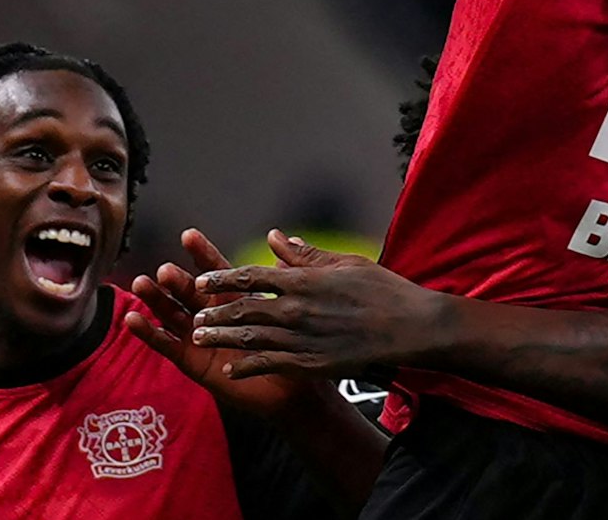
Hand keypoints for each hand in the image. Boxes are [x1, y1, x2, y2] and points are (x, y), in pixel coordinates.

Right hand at [128, 228, 305, 417]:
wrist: (291, 389)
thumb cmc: (290, 348)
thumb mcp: (286, 310)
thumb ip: (283, 277)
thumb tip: (291, 239)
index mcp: (234, 297)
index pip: (216, 271)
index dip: (203, 253)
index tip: (189, 235)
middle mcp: (213, 314)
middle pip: (189, 291)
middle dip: (176, 279)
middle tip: (164, 270)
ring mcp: (199, 337)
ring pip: (172, 313)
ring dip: (156, 299)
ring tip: (141, 284)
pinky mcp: (191, 361)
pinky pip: (167, 345)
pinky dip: (150, 332)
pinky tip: (133, 320)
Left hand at [192, 231, 450, 378]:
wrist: (412, 328)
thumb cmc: (384, 290)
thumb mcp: (346, 263)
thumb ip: (305, 253)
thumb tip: (275, 236)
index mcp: (305, 280)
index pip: (252, 276)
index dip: (223, 279)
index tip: (202, 280)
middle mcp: (298, 309)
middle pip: (244, 309)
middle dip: (216, 311)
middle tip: (194, 313)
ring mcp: (304, 339)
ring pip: (251, 339)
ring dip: (222, 338)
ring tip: (200, 336)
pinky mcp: (313, 364)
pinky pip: (271, 365)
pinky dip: (247, 367)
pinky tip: (231, 370)